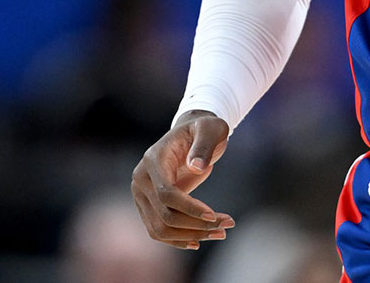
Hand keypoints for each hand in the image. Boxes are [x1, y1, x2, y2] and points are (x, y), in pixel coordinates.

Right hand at [131, 110, 235, 248]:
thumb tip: (196, 167)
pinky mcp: (148, 206)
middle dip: (196, 225)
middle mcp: (141, 179)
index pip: (166, 193)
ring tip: (220, 233)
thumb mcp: (211, 129)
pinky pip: (158, 231)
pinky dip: (178, 240)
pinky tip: (199, 241)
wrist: (192, 134)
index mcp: (153, 159)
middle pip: (164, 215)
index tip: (214, 215)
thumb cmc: (204, 129)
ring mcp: (141, 194)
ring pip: (160, 229)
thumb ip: (204, 145)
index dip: (189, 208)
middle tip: (227, 225)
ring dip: (190, 236)